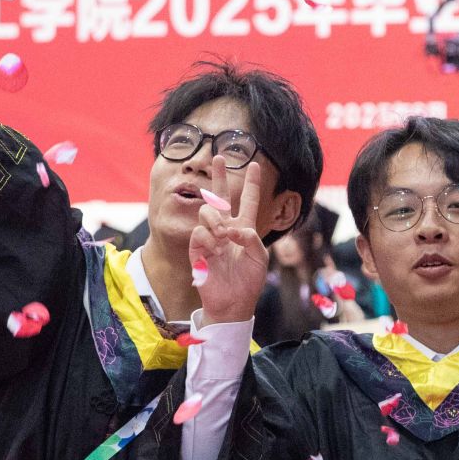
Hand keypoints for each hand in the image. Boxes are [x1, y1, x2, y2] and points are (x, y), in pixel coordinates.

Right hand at [191, 162, 267, 324]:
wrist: (233, 303)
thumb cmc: (249, 282)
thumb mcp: (260, 258)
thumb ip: (252, 238)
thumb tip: (234, 228)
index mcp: (244, 229)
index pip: (247, 201)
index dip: (251, 184)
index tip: (255, 165)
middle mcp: (226, 229)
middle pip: (221, 196)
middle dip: (219, 176)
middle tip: (217, 156)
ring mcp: (211, 238)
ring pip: (207, 211)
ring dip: (216, 219)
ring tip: (222, 235)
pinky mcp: (198, 249)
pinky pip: (199, 232)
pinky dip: (209, 238)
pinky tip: (215, 249)